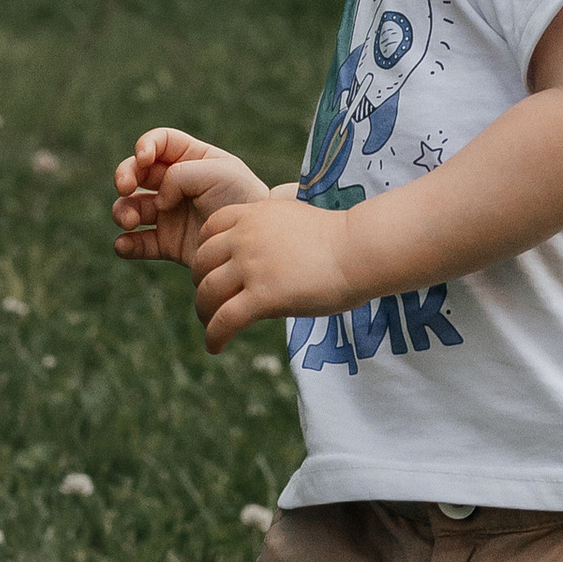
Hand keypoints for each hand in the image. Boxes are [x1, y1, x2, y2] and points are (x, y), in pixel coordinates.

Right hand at [110, 125, 270, 273]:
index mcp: (191, 159)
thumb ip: (180, 176)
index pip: (159, 142)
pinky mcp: (168, 243)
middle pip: (136, 172)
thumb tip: (157, 201)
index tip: (144, 158)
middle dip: (124, 175)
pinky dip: (125, 245)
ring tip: (130, 221)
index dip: (145, 146)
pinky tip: (124, 245)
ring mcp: (168, 214)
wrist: (256, 241)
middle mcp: (175, 184)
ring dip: (122, 211)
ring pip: (130, 208)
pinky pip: (137, 244)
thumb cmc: (242, 199)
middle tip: (126, 187)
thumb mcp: (218, 173)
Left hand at [189, 191, 358, 353]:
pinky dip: (214, 336)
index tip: (210, 268)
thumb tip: (272, 235)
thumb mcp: (296, 217)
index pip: (210, 229)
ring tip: (209, 325)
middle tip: (209, 300)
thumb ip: (273, 227)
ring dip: (204, 312)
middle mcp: (245, 237)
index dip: (205, 251)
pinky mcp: (262, 297)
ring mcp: (251, 266)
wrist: (360, 250)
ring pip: (208, 293)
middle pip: (203, 261)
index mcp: (254, 214)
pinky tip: (214, 347)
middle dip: (202, 283)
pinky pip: (224, 320)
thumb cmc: (340, 238)